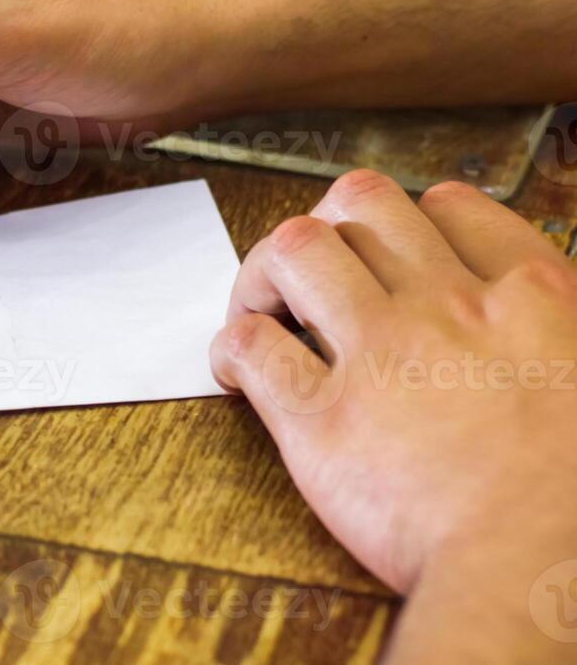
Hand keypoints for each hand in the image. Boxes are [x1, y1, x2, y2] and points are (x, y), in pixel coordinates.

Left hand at [211, 170, 576, 660]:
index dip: (411, 219)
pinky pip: (250, 346)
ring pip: (293, 249)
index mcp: (529, 298)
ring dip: (265, 272)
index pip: (450, 206)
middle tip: (315, 271)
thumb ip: (560, 333)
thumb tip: (537, 319)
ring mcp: (378, 356)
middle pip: (360, 202)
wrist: (541, 571)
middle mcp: (446, 308)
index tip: (393, 252)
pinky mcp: (319, 419)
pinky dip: (230, 348)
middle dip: (327, 222)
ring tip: (264, 306)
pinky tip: (238, 370)